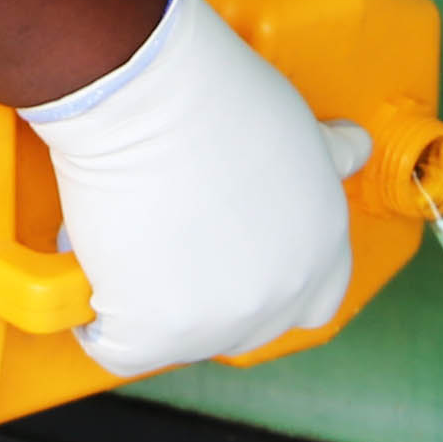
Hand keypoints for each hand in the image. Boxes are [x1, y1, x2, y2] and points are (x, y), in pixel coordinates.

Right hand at [28, 0, 362, 376]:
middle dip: (206, 297)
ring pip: (177, 339)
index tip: (236, 259)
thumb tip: (350, 147)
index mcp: (324, 247)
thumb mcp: (299, 125)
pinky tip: (92, 271)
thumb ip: (324, 158)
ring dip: (146, 300)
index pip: (315, 300)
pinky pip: (114, 347)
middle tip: (170, 246)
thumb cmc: (213, 94)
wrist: (147, 96)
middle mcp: (283, 294)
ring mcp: (220, 322)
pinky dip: (93, 316)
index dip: (271, 281)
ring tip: (127, 238)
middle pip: (244, 328)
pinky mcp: (154, 334)